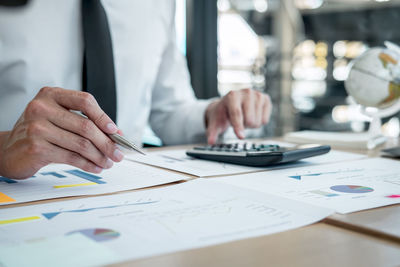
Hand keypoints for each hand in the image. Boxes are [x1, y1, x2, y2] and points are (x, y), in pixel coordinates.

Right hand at [0, 87, 123, 178]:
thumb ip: (83, 121)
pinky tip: (95, 167)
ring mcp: (37, 128)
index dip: (104, 117)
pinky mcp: (36, 147)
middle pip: (86, 126)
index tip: (116, 132)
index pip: (85, 101)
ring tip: (108, 162)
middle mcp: (42, 108)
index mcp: (51, 95)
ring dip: (100, 156)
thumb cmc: (38, 132)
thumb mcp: (58, 118)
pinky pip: (72, 157)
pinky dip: (88, 164)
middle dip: (107, 142)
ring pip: (81, 143)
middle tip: (117, 153)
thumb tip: (115, 134)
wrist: (8, 150)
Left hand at [205, 89, 271, 143]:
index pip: (236, 113)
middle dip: (243, 126)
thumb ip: (212, 132)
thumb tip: (211, 141)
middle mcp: (246, 92)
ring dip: (251, 124)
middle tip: (238, 120)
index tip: (241, 137)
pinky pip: (265, 120)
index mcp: (232, 96)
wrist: (230, 103)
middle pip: (249, 120)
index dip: (238, 126)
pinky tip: (253, 115)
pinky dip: (259, 121)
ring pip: (258, 121)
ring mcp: (257, 95)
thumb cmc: (223, 113)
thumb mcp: (215, 122)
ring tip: (244, 117)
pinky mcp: (266, 99)